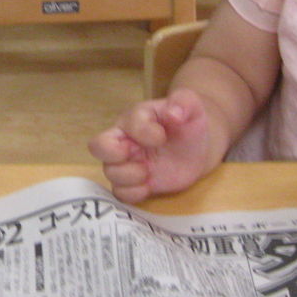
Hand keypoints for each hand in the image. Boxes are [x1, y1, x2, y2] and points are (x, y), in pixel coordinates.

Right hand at [89, 89, 216, 203]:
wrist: (198, 148)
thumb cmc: (188, 123)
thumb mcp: (190, 105)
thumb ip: (183, 102)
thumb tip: (174, 113)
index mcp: (135, 119)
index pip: (126, 123)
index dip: (143, 132)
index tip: (162, 137)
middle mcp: (124, 140)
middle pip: (97, 146)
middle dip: (114, 154)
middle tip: (138, 155)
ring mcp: (127, 163)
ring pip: (109, 172)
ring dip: (130, 176)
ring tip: (149, 172)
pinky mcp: (134, 183)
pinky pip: (120, 193)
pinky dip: (134, 193)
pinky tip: (150, 186)